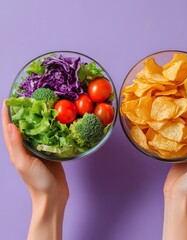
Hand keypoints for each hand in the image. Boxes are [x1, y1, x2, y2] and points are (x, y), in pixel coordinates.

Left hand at [2, 101, 68, 239]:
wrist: (53, 194)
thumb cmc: (37, 181)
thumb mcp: (24, 163)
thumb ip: (17, 145)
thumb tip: (10, 125)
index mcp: (17, 150)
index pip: (9, 129)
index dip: (7, 115)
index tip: (9, 100)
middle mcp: (26, 147)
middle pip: (22, 126)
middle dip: (21, 113)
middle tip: (26, 99)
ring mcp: (38, 149)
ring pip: (35, 130)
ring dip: (35, 118)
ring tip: (39, 106)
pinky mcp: (49, 150)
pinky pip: (47, 136)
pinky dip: (48, 127)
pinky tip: (53, 121)